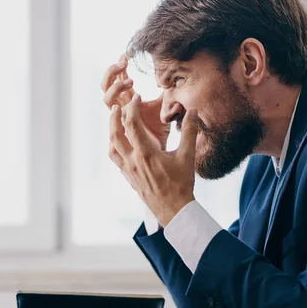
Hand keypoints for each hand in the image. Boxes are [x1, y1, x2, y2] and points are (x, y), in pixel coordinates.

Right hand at [101, 55, 170, 149]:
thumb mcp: (166, 108)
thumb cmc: (161, 131)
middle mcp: (121, 109)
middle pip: (105, 87)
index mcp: (128, 101)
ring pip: (106, 100)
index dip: (119, 66)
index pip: (117, 79)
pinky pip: (113, 119)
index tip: (126, 54)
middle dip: (111, 73)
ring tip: (130, 81)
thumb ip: (168, 96)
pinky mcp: (123, 131)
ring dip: (116, 87)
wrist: (160, 156)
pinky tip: (131, 101)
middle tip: (123, 62)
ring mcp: (120, 120)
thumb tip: (177, 79)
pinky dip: (117, 109)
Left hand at [109, 94, 197, 225]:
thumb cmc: (181, 184)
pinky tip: (120, 143)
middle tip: (117, 106)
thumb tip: (194, 111)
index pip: (132, 124)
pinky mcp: (128, 177)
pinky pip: (115, 159)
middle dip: (114, 117)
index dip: (132, 108)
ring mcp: (128, 170)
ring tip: (116, 121)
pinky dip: (114, 147)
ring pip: (112, 147)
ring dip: (112, 132)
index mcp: (146, 153)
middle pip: (115, 133)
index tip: (136, 97)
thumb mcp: (187, 156)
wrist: (173, 210)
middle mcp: (133, 160)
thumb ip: (189, 132)